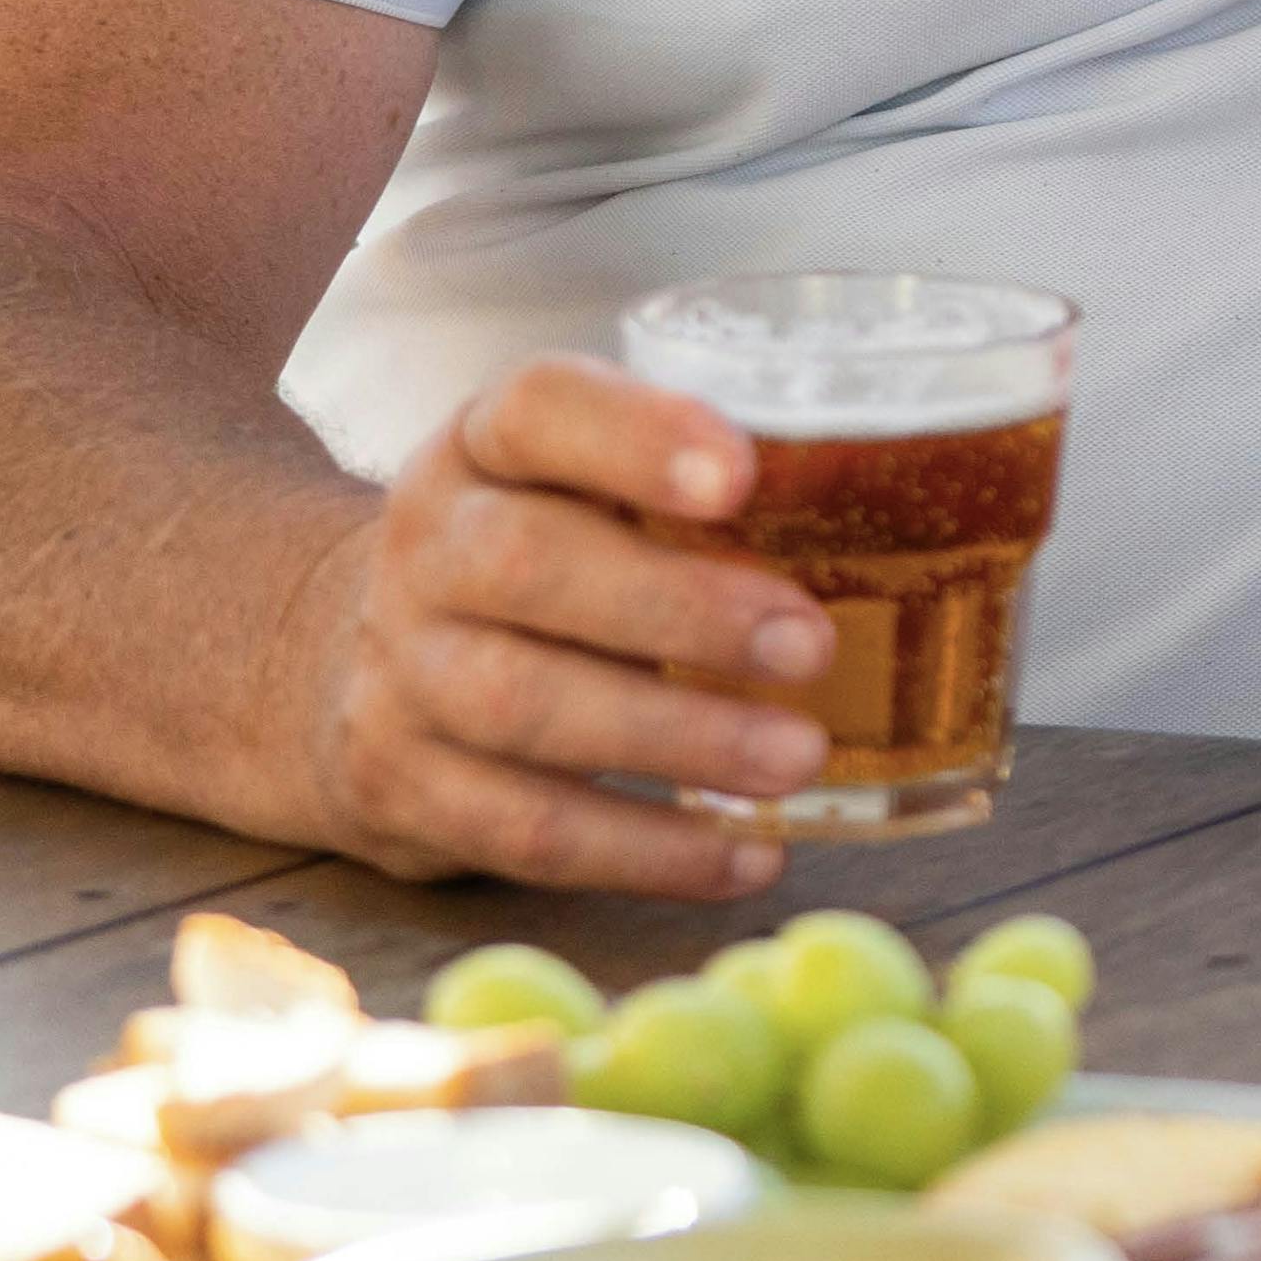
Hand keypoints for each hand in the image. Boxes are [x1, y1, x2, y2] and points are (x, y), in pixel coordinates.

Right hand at [275, 359, 831, 896]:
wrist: (338, 650)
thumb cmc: (546, 551)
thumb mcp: (591, 485)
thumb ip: (706, 492)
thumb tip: (923, 513)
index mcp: (487, 445)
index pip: (543, 408)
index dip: (639, 436)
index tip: (742, 475)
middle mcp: (426, 545)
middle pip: (526, 564)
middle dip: (679, 609)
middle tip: (810, 646)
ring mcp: (399, 670)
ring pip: (520, 704)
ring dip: (675, 740)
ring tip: (798, 758)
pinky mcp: (398, 785)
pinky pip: (522, 829)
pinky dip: (644, 851)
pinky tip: (747, 853)